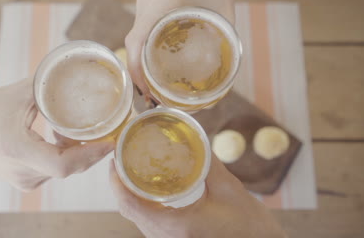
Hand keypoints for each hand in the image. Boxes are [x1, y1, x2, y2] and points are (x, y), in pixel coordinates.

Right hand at [0, 79, 113, 190]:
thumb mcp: (16, 94)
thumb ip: (45, 82)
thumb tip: (73, 66)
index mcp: (19, 150)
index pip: (64, 164)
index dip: (91, 154)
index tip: (110, 140)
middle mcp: (24, 172)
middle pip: (71, 167)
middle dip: (92, 149)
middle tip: (107, 129)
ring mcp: (26, 181)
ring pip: (66, 170)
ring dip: (79, 151)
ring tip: (82, 130)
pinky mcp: (27, 183)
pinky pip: (56, 171)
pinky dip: (65, 156)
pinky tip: (61, 138)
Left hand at [109, 154, 285, 237]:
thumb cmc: (249, 226)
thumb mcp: (229, 189)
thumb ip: (208, 162)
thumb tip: (194, 135)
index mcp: (174, 225)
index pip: (129, 204)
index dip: (116, 181)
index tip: (114, 158)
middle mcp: (165, 237)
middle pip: (128, 210)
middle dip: (120, 183)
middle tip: (122, 158)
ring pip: (137, 218)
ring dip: (130, 193)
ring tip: (132, 168)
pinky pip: (148, 222)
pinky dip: (143, 204)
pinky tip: (149, 188)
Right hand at [125, 0, 234, 95]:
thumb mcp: (224, 10)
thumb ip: (225, 39)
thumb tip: (225, 75)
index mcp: (159, 6)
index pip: (136, 43)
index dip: (136, 72)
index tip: (146, 93)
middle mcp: (146, 3)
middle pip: (134, 43)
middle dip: (138, 72)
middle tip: (151, 95)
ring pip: (137, 34)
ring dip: (141, 58)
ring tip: (153, 81)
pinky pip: (143, 25)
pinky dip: (145, 44)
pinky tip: (156, 55)